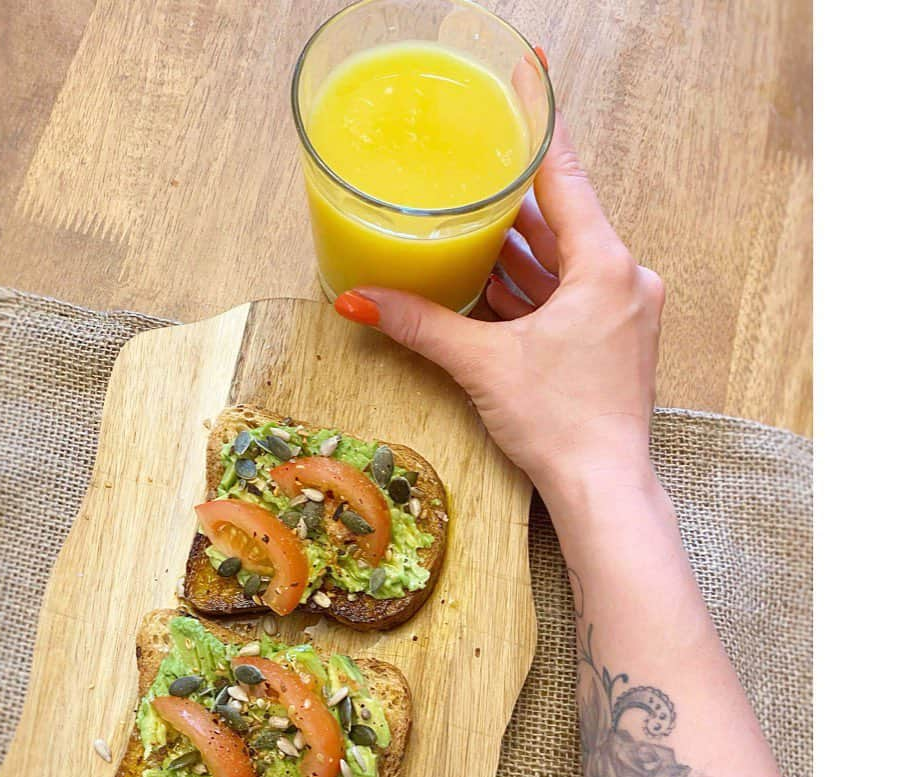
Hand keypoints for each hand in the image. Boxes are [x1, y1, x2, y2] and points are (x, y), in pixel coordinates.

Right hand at [333, 114, 663, 495]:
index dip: (539, 127)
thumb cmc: (562, 423)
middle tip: (473, 168)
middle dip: (512, 202)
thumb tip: (359, 301)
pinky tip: (492, 284)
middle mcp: (625, 279)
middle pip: (561, 220)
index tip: (526, 79)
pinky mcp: (613, 339)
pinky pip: (568, 295)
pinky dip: (532, 288)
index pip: (565, 177)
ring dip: (518, 251)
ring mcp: (623, 311)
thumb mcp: (484, 365)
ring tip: (468, 226)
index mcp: (606, 266)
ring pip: (563, 262)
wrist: (603, 488)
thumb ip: (422, 324)